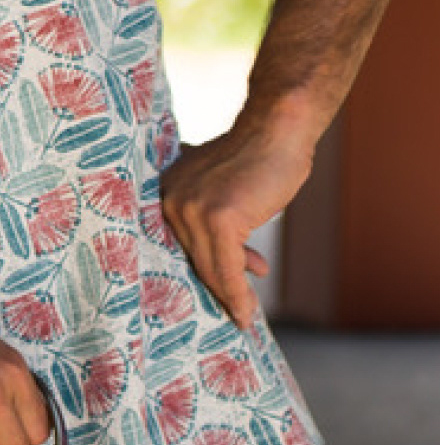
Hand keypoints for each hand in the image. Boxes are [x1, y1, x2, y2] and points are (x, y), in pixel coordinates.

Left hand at [160, 118, 313, 328]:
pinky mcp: (218, 219)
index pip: (178, 243)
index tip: (216, 295)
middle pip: (193, 258)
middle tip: (237, 308)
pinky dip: (237, 294)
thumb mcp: (225, 191)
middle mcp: (170, 199)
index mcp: (166, 191)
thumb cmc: (258, 159)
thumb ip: (217, 221)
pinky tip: (246, 312)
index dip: (200, 271)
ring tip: (245, 314)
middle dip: (218, 285)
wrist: (278, 130)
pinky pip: (226, 268)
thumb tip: (235, 265)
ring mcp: (192, 209)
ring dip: (230, 297)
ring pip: (209, 267)